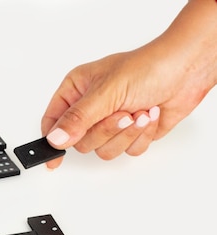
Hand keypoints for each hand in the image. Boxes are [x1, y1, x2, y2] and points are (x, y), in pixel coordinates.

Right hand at [41, 0, 216, 168]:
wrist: (187, 70)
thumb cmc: (148, 67)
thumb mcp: (105, 92)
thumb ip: (78, 119)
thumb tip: (56, 139)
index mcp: (76, 90)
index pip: (52, 121)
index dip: (52, 140)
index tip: (53, 161)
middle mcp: (91, 108)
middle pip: (80, 141)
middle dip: (105, 130)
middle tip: (121, 115)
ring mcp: (111, 122)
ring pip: (103, 149)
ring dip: (125, 134)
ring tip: (138, 113)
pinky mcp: (130, 133)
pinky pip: (125, 151)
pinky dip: (140, 137)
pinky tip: (148, 116)